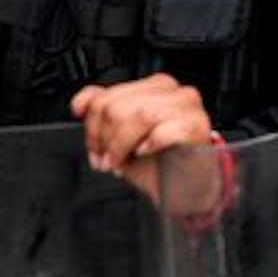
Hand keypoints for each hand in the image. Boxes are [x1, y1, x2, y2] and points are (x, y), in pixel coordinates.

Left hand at [70, 73, 222, 212]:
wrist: (185, 188)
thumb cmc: (158, 163)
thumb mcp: (120, 138)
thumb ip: (101, 114)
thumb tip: (80, 104)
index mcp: (152, 88)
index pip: (106, 96)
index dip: (92, 128)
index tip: (95, 149)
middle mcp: (171, 91)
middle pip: (119, 106)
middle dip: (106, 140)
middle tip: (109, 160)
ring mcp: (188, 107)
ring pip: (141, 115)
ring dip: (123, 145)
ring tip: (122, 162)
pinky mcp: (197, 127)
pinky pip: (165, 130)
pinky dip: (150, 144)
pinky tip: (146, 152)